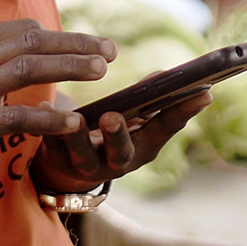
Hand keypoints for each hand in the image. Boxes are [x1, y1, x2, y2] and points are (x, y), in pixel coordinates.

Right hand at [0, 19, 115, 195]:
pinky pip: (21, 117)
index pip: (21, 29)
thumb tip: (23, 59)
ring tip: (101, 71)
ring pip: (32, 68)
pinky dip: (51, 119)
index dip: (59, 35)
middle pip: (33, 41)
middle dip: (76, 44)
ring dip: (72, 68)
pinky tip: (74, 123)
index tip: (85, 43)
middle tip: (109, 50)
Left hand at [29, 88, 212, 194]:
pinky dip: (46, 124)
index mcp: (143, 146)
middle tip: (113, 117)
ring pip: (82, 155)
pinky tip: (43, 104)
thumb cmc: (107, 132)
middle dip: (118, 135)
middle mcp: (118, 162)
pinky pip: (50, 144)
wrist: (66, 168)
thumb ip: (147, 99)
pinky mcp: (57, 161)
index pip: (166, 128)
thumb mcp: (132, 119)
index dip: (185, 112)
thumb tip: (165, 76)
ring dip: (77, 137)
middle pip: (122, 152)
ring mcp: (87, 165)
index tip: (204, 92)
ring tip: (74, 118)